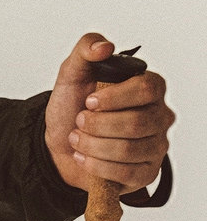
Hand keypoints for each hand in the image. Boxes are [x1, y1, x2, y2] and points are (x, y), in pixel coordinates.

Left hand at [44, 32, 173, 194]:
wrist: (60, 144)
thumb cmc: (72, 107)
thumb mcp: (72, 73)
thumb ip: (86, 50)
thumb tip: (104, 47)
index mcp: (148, 87)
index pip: (147, 88)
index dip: (115, 97)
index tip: (89, 101)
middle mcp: (159, 116)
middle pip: (137, 123)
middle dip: (97, 125)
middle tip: (79, 122)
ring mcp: (156, 146)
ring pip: (129, 150)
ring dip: (93, 146)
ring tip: (77, 140)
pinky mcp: (147, 172)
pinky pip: (128, 173)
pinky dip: (97, 166)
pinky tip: (85, 158)